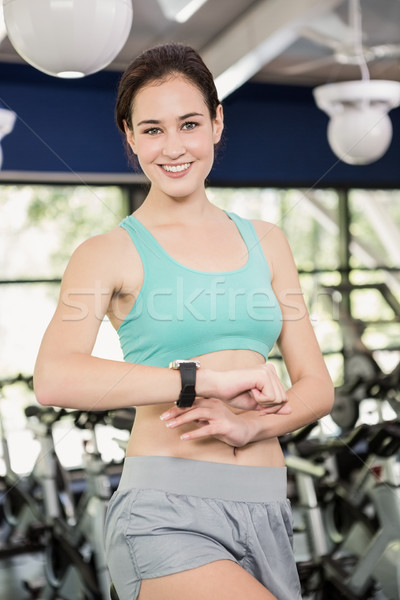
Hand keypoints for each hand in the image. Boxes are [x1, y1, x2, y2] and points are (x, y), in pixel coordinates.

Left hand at [160, 395, 290, 445]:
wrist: (246, 431)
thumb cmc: (225, 425)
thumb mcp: (209, 419)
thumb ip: (198, 416)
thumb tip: (182, 415)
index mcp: (210, 402)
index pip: (190, 402)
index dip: (176, 407)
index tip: (164, 413)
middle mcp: (214, 405)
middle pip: (191, 406)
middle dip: (176, 412)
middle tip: (163, 418)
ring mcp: (219, 415)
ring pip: (197, 414)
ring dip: (182, 419)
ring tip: (170, 425)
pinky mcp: (223, 426)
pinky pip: (206, 428)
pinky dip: (194, 432)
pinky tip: (184, 437)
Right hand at [215, 362, 288, 410]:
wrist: (217, 387)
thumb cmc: (234, 394)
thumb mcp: (258, 404)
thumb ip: (274, 407)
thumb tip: (291, 410)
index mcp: (270, 374)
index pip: (283, 398)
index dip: (271, 408)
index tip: (257, 404)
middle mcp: (270, 370)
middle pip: (284, 399)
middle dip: (269, 407)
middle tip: (253, 399)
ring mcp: (268, 371)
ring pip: (279, 399)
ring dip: (264, 403)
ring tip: (250, 393)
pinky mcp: (263, 374)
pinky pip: (272, 397)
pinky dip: (260, 400)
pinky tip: (249, 390)